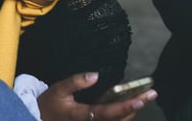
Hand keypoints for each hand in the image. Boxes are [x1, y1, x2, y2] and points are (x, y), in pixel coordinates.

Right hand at [38, 72, 155, 120]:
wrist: (40, 120)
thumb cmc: (49, 105)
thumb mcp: (58, 89)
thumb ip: (75, 81)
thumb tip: (95, 75)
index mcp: (82, 116)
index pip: (108, 112)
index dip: (125, 107)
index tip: (140, 99)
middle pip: (120, 120)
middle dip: (137, 107)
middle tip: (151, 93)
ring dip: (133, 112)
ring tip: (145, 96)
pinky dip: (124, 114)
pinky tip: (131, 104)